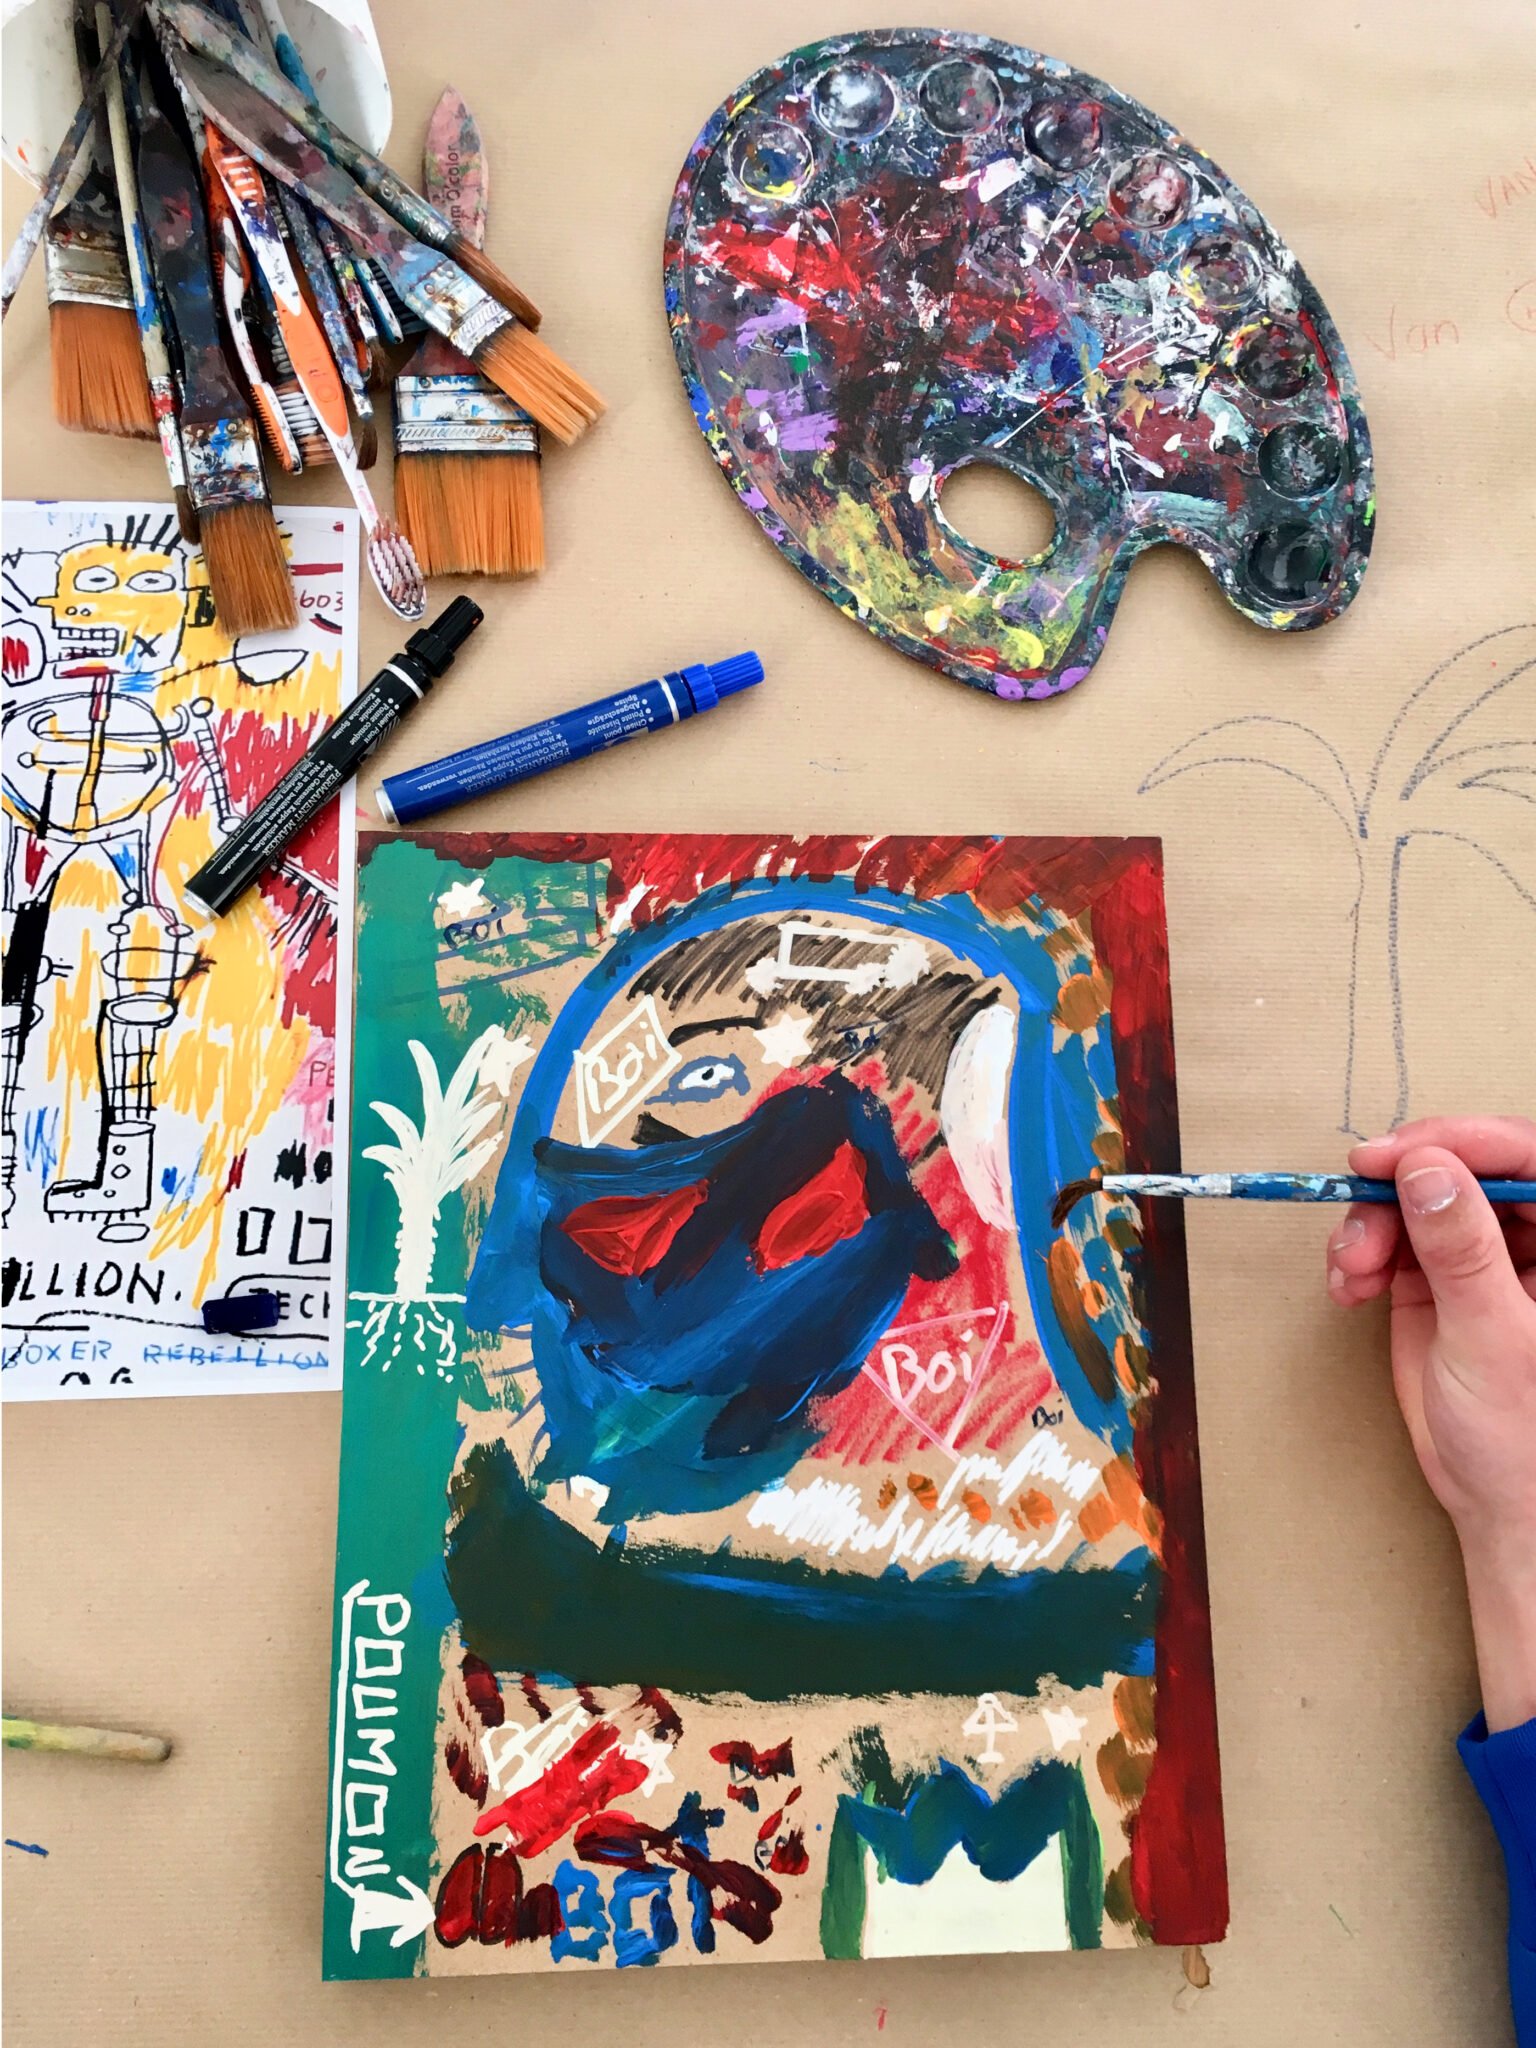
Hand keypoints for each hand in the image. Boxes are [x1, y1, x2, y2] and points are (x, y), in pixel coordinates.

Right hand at [1325, 1117, 1535, 1730]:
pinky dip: (1359, 1251)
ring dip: (1371, 1223)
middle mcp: (1531, 1242)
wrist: (1502, 1508)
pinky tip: (1348, 1284)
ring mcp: (1482, 1257)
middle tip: (1359, 1204)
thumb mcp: (1492, 1337)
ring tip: (1350, 1269)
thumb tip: (1428, 1170)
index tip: (1403, 1152)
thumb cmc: (1525, 1437)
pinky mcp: (1438, 1280)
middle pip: (1463, 1171)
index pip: (1528, 1159)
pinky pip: (1390, 1236)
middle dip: (1402, 1187)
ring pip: (1417, 1198)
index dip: (1466, 1143)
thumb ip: (1461, 1250)